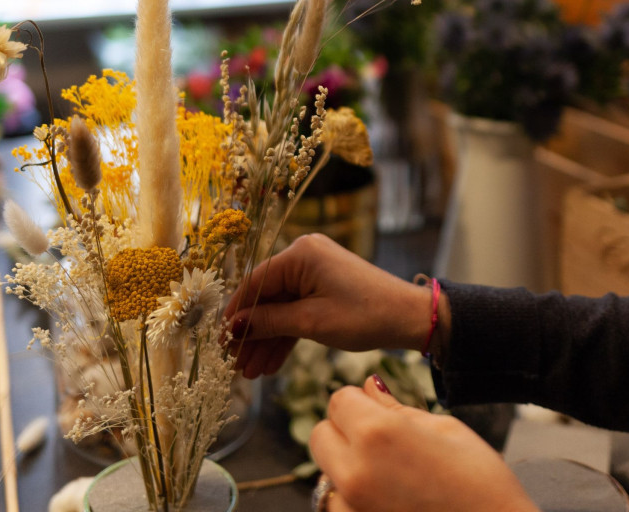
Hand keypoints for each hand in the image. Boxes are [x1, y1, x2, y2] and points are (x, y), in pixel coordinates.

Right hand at [225, 234, 440, 378]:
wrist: (408, 318)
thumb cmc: (364, 315)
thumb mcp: (311, 322)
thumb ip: (269, 323)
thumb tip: (232, 328)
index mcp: (300, 253)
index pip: (255, 284)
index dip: (236, 314)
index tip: (220, 342)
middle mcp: (304, 256)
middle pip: (266, 298)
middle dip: (252, 334)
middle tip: (235, 366)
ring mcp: (315, 272)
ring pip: (281, 309)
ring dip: (267, 341)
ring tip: (251, 373)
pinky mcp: (324, 287)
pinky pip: (297, 311)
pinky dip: (286, 336)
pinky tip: (271, 364)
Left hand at [311, 376, 537, 511]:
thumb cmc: (480, 480)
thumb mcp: (444, 430)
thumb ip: (396, 409)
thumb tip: (369, 386)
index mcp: (377, 433)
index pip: (339, 400)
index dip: (360, 402)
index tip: (380, 410)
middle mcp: (354, 471)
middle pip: (321, 435)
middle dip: (344, 431)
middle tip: (382, 442)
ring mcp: (350, 508)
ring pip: (325, 473)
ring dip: (347, 468)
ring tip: (391, 478)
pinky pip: (337, 505)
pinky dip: (353, 500)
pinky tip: (389, 502)